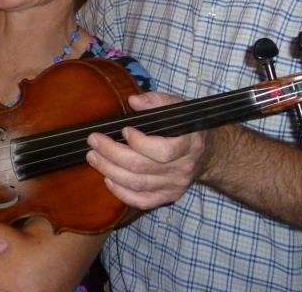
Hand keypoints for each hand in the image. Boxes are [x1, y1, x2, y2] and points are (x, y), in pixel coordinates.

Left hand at [85, 91, 205, 210]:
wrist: (207, 153)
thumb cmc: (187, 127)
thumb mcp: (178, 107)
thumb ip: (157, 101)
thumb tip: (134, 102)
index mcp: (189, 145)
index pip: (162, 151)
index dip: (140, 142)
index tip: (123, 130)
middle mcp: (183, 169)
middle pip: (142, 167)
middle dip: (113, 154)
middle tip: (94, 141)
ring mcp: (175, 186)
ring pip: (138, 184)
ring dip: (110, 171)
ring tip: (94, 157)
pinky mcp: (167, 197)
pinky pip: (142, 201)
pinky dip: (121, 193)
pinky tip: (108, 179)